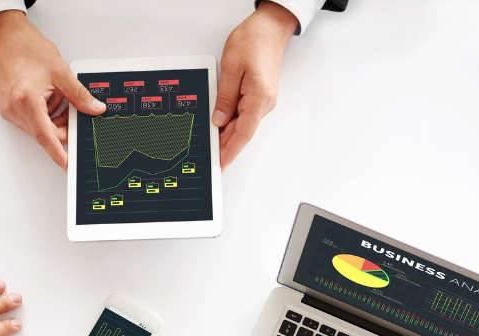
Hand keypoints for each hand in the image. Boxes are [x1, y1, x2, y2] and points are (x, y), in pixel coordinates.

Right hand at [0, 11, 105, 169]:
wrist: (7, 39)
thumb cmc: (28, 49)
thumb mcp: (61, 72)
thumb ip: (79, 95)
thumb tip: (95, 109)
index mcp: (26, 100)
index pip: (46, 136)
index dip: (58, 153)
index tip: (68, 165)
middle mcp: (15, 109)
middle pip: (45, 134)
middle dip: (62, 125)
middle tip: (72, 108)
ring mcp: (9, 111)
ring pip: (39, 128)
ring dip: (53, 118)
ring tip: (55, 93)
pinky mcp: (9, 110)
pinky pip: (32, 121)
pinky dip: (44, 113)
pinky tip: (46, 95)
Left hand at [212, 1, 297, 169]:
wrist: (270, 28)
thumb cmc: (254, 40)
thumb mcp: (232, 67)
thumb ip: (225, 97)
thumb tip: (219, 120)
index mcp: (259, 98)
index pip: (243, 133)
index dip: (230, 151)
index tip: (221, 164)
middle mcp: (264, 103)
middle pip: (242, 132)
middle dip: (225, 146)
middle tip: (209, 158)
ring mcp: (262, 100)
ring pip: (242, 124)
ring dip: (227, 134)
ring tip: (210, 144)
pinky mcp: (258, 96)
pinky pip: (243, 115)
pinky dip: (231, 123)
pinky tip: (219, 127)